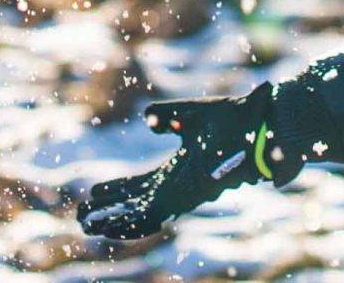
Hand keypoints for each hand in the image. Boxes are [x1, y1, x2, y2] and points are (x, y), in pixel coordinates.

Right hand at [72, 82, 303, 240]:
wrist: (258, 124)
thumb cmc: (233, 119)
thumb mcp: (190, 115)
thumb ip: (167, 117)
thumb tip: (145, 119)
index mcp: (179, 168)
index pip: (142, 184)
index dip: (118, 189)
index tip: (95, 191)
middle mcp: (179, 185)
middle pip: (137, 202)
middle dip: (110, 210)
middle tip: (84, 215)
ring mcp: (183, 193)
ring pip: (142, 216)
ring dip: (114, 222)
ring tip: (88, 226)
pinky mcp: (187, 197)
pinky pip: (154, 217)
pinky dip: (130, 224)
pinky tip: (111, 228)